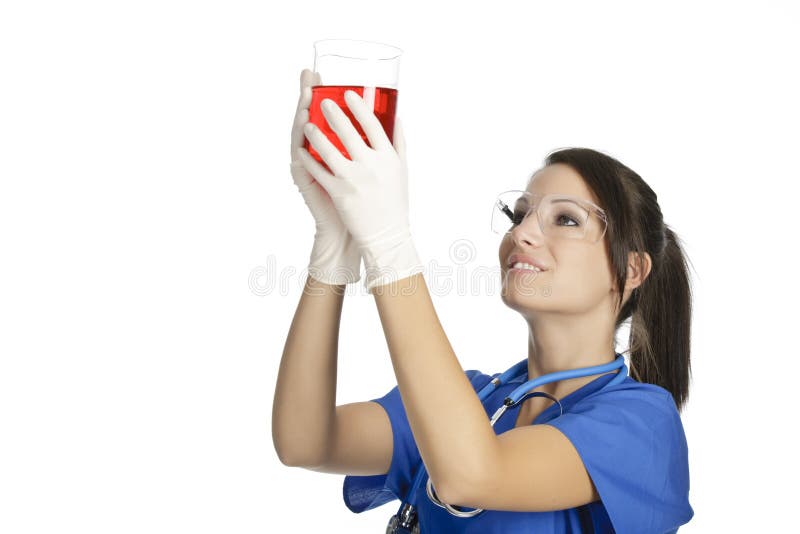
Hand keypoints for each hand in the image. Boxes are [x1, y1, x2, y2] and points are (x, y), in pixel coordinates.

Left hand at [297, 90, 423, 290]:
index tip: (349, 94)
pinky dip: (309, 160)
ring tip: (307, 123)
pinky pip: (319, 172)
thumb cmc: (394, 202)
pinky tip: (301, 151)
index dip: (359, 107)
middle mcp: (371, 166)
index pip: (373, 125)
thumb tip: (397, 118)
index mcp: (388, 158)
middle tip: (322, 101)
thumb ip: (398, 142)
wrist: (387, 235)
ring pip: (329, 150)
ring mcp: (354, 179)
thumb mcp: (402, 170)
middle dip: (333, 113)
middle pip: (349, 132)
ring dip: (316, 134)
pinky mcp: (339, 193)